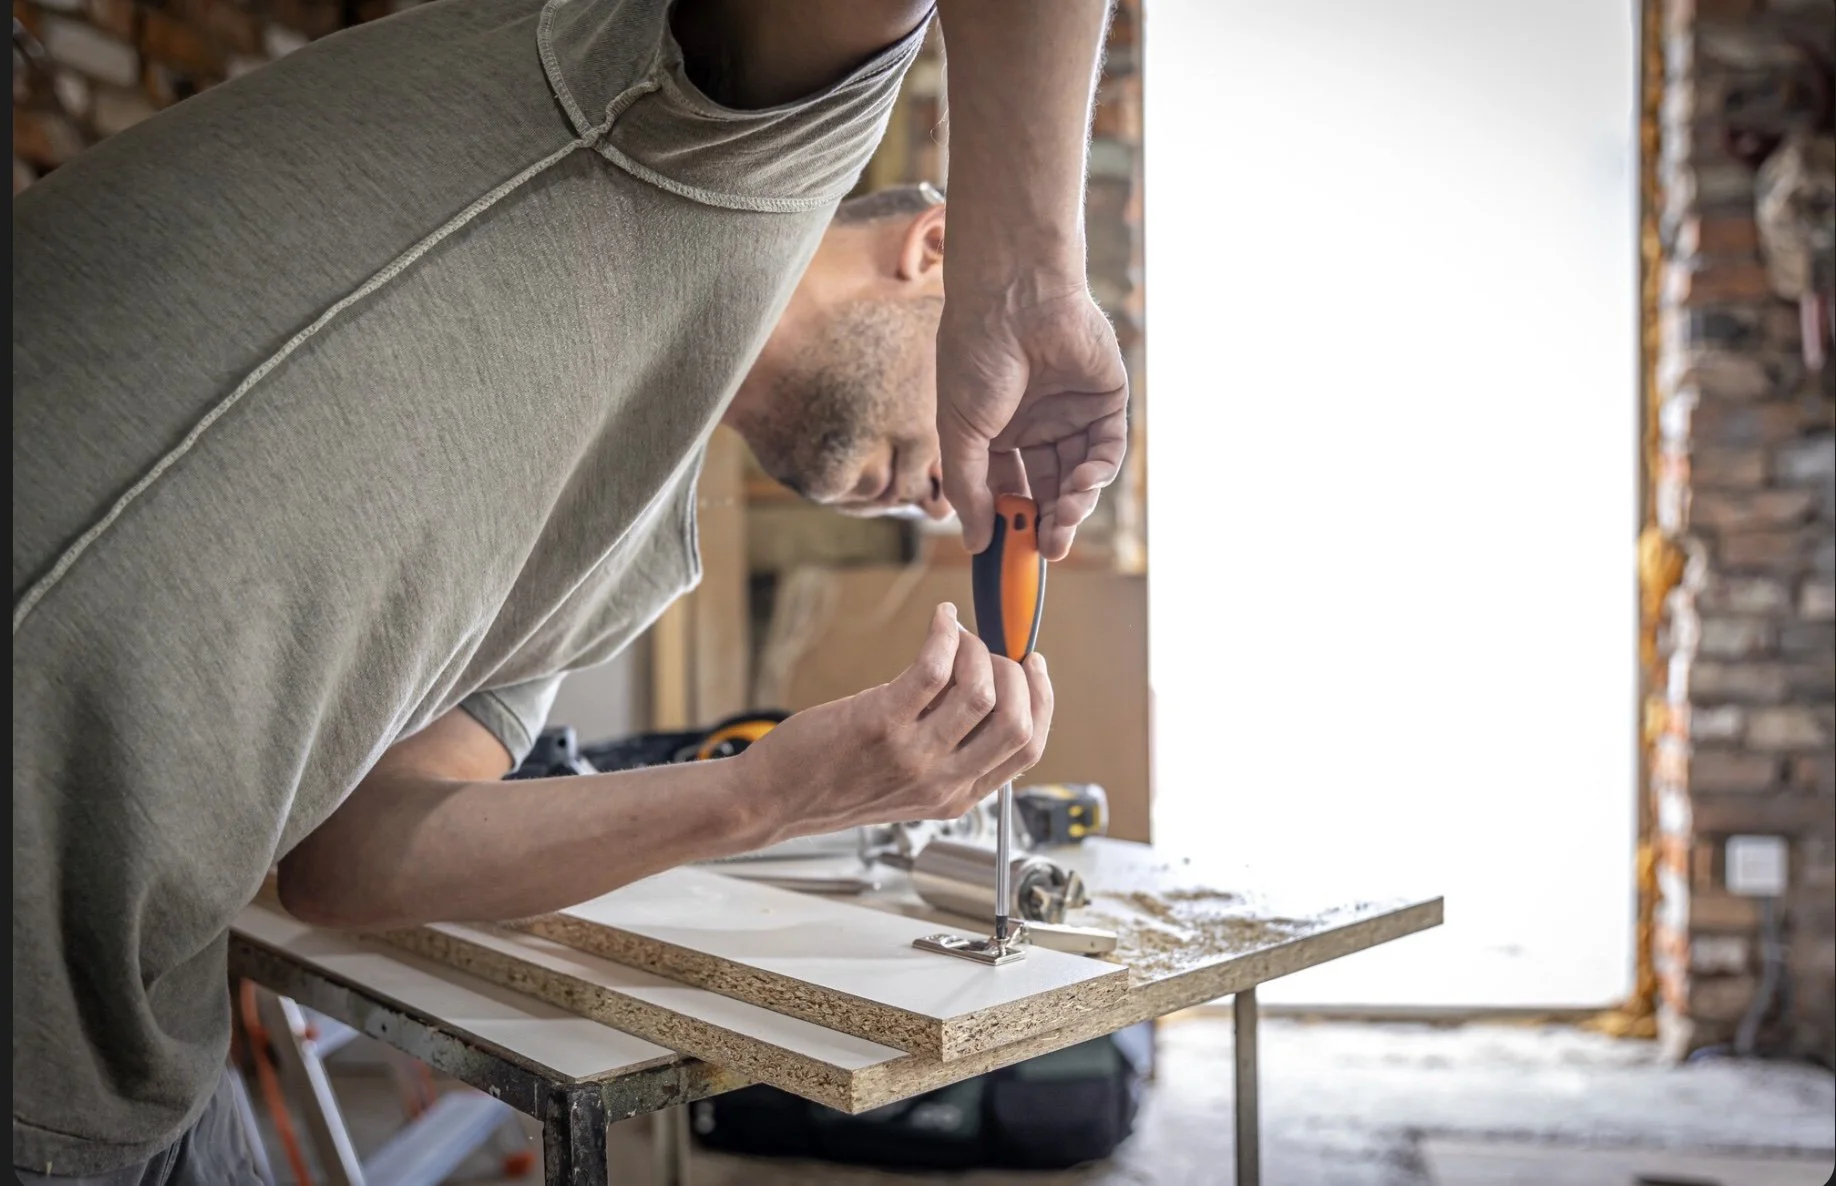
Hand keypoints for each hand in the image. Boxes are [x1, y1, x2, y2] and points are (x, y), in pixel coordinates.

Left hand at [737, 603, 1052, 840]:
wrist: (773, 799)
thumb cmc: (832, 783)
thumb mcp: (907, 783)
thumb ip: (948, 749)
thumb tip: (980, 686)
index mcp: (956, 797)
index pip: (1028, 750)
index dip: (1041, 701)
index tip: (1032, 668)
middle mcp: (941, 781)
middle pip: (1017, 722)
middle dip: (1017, 674)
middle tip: (993, 650)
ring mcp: (913, 754)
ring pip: (981, 691)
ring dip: (978, 650)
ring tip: (958, 635)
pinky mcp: (880, 723)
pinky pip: (934, 667)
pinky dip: (945, 634)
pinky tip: (940, 621)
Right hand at [936, 288, 1129, 560]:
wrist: (1013, 297)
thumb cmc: (975, 355)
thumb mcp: (960, 432)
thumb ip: (969, 489)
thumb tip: (976, 542)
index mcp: (996, 432)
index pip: (1007, 489)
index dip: (1011, 522)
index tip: (1010, 554)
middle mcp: (1036, 425)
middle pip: (1048, 489)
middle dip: (1049, 523)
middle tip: (1047, 550)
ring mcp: (1071, 413)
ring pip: (1079, 475)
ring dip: (1074, 503)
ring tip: (1063, 520)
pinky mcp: (1105, 400)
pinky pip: (1107, 448)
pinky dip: (1098, 472)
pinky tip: (1083, 485)